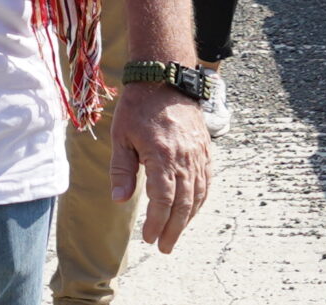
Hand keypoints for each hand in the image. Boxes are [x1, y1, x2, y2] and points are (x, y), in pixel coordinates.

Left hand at [110, 81, 212, 251]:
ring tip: (175, 235)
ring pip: (198, 195)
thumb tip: (119, 199)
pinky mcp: (204, 150)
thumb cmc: (138, 107)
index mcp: (162, 155)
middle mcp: (185, 158)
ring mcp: (198, 155)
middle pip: (184, 203)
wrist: (165, 79)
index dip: (157, 222)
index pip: (163, 199)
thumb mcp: (121, 135)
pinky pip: (206, 182)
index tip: (148, 238)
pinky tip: (192, 211)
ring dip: (187, 219)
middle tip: (163, 247)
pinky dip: (200, 201)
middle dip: (173, 229)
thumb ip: (121, 169)